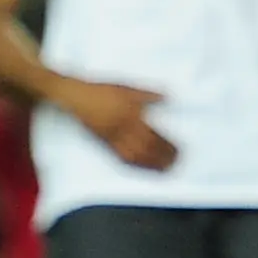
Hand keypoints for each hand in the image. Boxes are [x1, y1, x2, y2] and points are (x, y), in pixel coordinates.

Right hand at [60, 81, 177, 169]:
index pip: (155, 136)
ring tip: (164, 168)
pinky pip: (121, 156)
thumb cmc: (103, 91)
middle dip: (163, 158)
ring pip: (136, 155)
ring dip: (151, 164)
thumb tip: (168, 97)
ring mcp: (114, 138)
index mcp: (133, 116)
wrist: (77, 97)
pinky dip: (134, 162)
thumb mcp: (128, 89)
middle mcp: (125, 131)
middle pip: (148, 149)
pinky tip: (142, 165)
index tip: (179, 151)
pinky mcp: (105, 142)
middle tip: (175, 163)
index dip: (168, 145)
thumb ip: (148, 94)